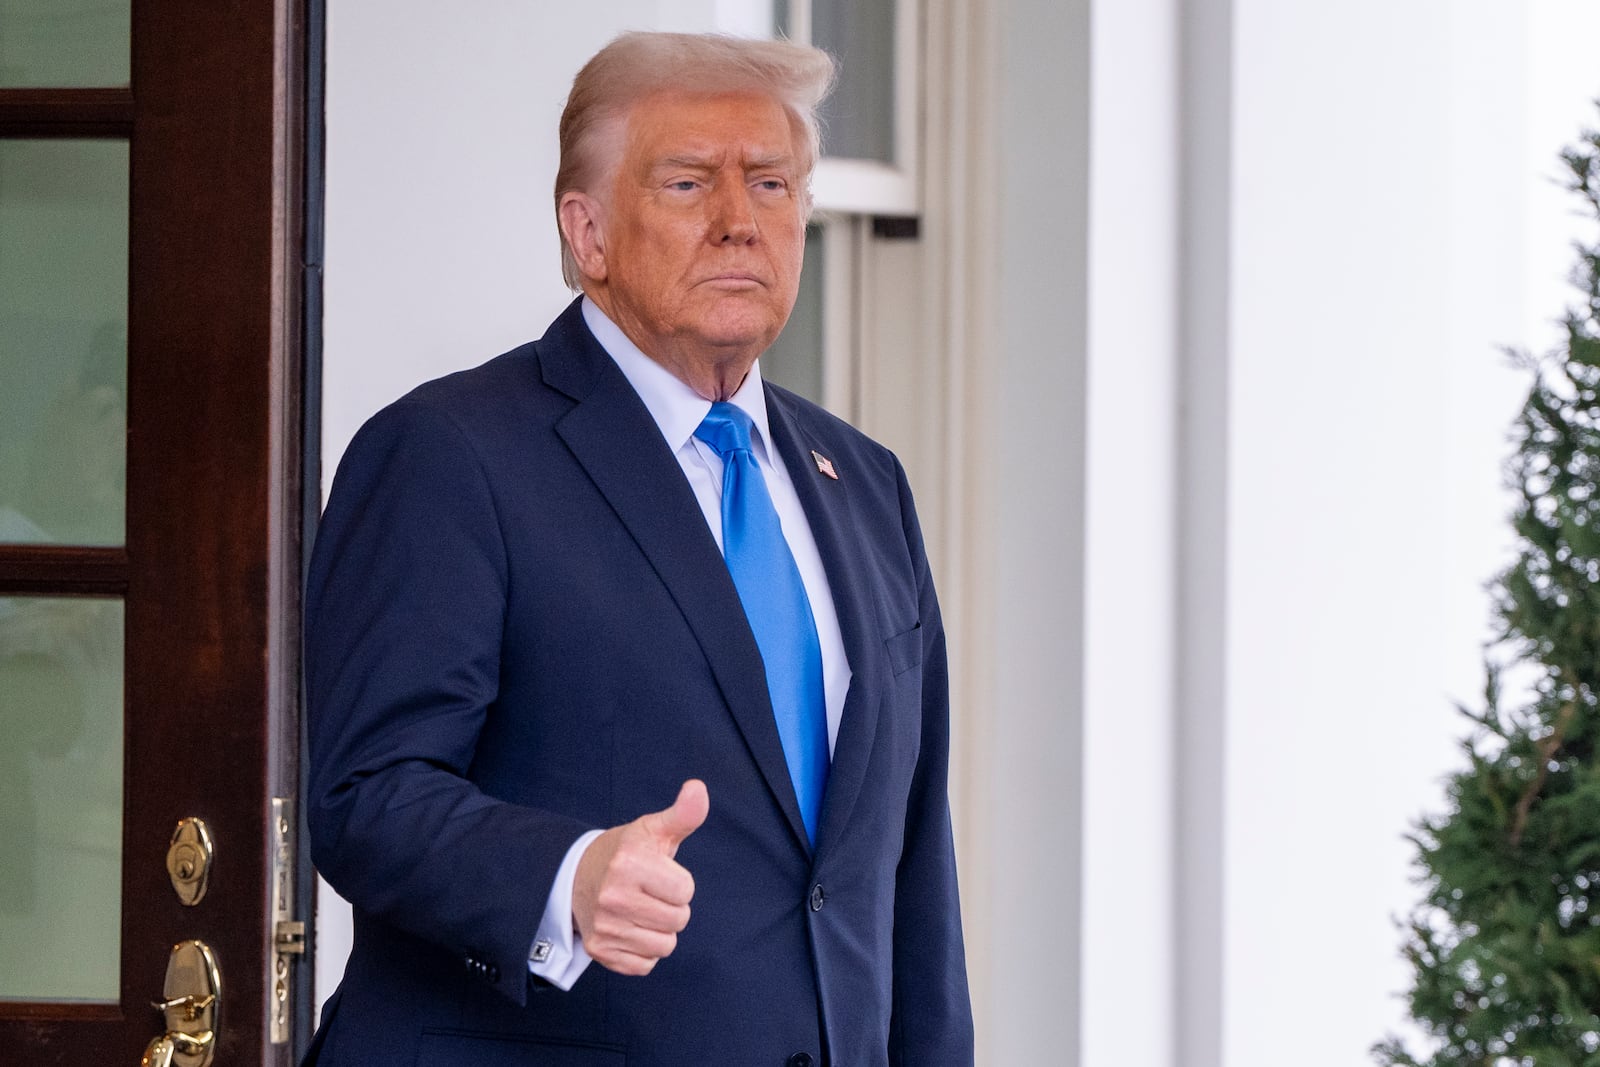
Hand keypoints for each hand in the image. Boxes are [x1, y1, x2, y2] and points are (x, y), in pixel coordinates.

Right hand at [573, 779, 708, 975]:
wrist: (577, 876)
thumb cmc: (626, 852)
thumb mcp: (653, 829)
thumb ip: (683, 814)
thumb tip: (698, 788)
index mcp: (629, 863)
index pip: (685, 890)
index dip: (679, 882)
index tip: (659, 873)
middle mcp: (612, 897)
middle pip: (678, 921)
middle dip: (672, 907)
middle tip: (650, 893)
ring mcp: (604, 927)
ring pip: (664, 946)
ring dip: (660, 930)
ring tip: (640, 910)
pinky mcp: (600, 951)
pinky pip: (645, 964)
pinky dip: (643, 950)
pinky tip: (630, 929)